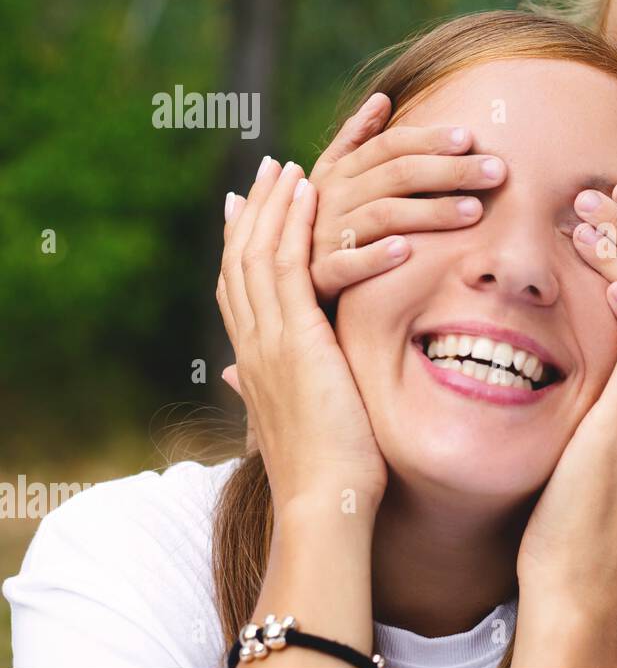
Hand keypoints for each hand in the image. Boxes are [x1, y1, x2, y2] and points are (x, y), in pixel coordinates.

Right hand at [217, 157, 387, 515]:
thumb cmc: (326, 470)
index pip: (239, 289)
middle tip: (269, 169)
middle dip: (255, 211)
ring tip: (291, 166)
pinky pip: (288, 265)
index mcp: (256, 361)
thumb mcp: (297, 420)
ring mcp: (268, 339)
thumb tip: (242, 381)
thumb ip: (273, 390)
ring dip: (275, 205)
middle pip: (241, 260)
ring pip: (259, 253)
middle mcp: (253, 343)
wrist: (325, 500)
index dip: (242, 245)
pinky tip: (310, 190)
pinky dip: (294, 222)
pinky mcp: (295, 338)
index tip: (249, 209)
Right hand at [306, 92, 507, 301]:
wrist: (291, 283)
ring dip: (430, 212)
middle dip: (450, 170)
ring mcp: (324, 235)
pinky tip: (408, 251)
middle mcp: (332, 198)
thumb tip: (382, 98)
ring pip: (383, 216)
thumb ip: (355, 139)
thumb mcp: (334, 179)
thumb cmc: (325, 225)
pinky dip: (376, 257)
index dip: (429, 139)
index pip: (390, 145)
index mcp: (340, 172)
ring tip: (475, 211)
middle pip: (397, 176)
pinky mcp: (320, 275)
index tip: (471, 136)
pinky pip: (348, 264)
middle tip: (497, 171)